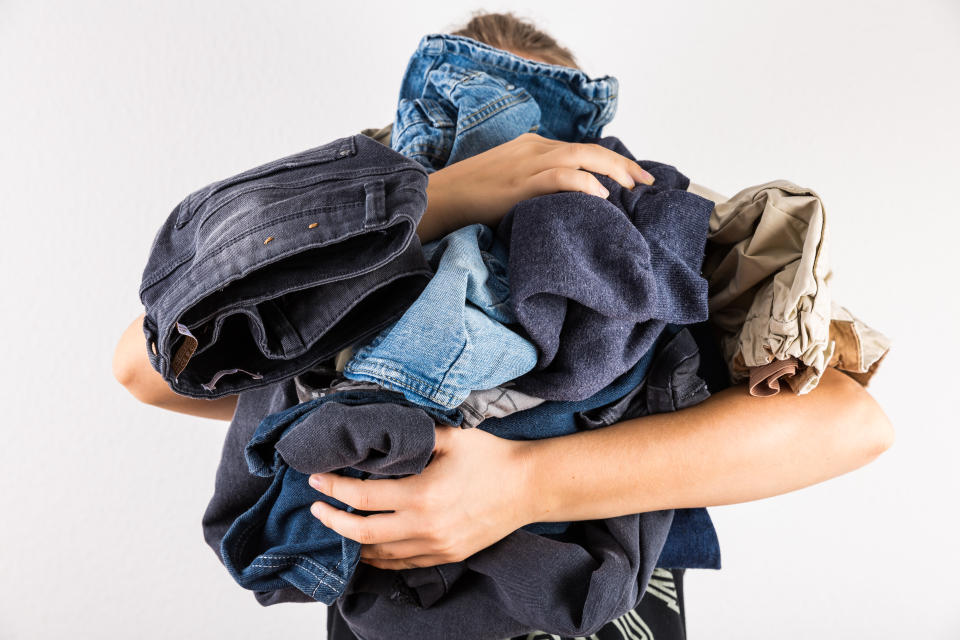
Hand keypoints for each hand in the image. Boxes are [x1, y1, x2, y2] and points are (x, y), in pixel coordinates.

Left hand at [307, 425, 534, 569]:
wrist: (529, 487)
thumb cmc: (491, 458)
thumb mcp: (450, 437)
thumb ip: (412, 436)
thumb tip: (380, 433)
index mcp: (421, 494)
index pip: (362, 496)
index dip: (334, 488)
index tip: (316, 480)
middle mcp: (425, 526)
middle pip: (362, 532)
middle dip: (332, 521)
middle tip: (316, 508)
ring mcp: (436, 545)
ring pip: (379, 553)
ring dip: (352, 542)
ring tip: (336, 527)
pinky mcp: (446, 555)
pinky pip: (402, 563)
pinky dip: (379, 557)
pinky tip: (367, 547)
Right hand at [416, 132, 655, 241]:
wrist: (441, 197)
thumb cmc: (473, 197)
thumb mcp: (511, 182)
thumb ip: (538, 186)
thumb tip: (568, 205)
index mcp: (533, 146)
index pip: (583, 149)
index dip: (613, 162)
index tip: (635, 177)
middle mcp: (534, 148)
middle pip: (590, 150)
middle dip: (623, 166)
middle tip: (647, 183)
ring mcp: (527, 163)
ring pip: (582, 158)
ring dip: (612, 172)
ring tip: (632, 189)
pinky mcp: (520, 182)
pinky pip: (560, 177)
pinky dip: (584, 184)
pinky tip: (601, 196)